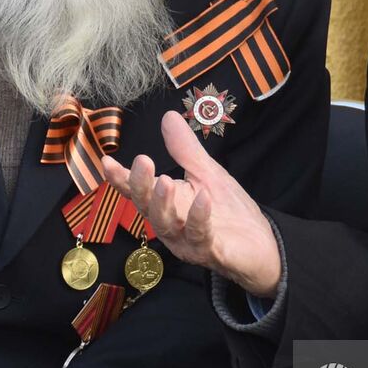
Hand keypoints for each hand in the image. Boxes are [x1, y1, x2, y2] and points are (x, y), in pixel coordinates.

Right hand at [103, 110, 282, 296]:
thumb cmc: (228, 210)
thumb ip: (185, 149)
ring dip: (163, 204)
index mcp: (166, 204)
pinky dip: (199, 217)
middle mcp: (171, 225)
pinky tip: (202, 198)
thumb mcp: (206, 173)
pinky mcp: (210, 252)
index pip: (139, 191)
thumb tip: (168, 116)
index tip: (107, 161)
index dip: (121, 178)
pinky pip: (201, 236)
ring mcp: (187, 241)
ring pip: (166, 225)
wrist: (260, 244)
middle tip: (142, 162)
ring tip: (165, 181)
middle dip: (141, 186)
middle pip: (147, 208)